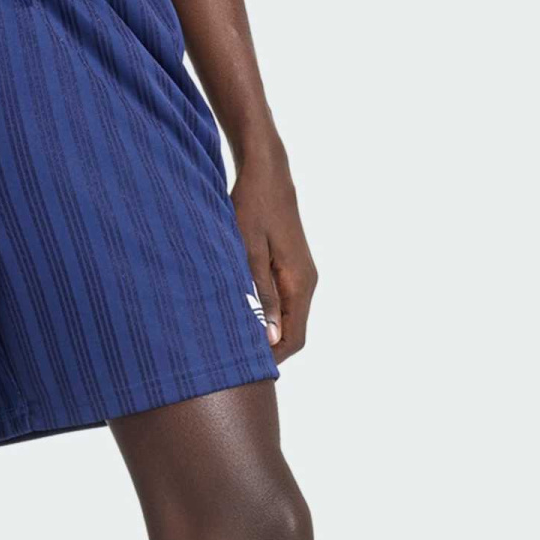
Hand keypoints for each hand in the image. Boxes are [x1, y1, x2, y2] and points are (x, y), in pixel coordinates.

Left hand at [232, 144, 317, 359]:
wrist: (266, 171)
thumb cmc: (252, 206)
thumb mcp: (249, 252)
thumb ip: (262, 296)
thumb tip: (271, 338)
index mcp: (300, 282)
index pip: (295, 338)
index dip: (272, 359)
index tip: (243, 368)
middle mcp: (307, 281)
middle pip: (294, 332)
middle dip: (268, 349)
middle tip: (233, 358)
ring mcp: (302, 273)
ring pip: (289, 317)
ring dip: (266, 331)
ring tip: (232, 337)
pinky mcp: (292, 265)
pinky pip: (286, 301)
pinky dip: (268, 314)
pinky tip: (241, 312)